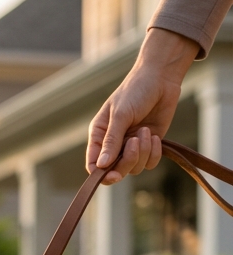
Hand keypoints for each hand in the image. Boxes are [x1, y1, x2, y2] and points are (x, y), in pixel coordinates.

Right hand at [86, 28, 198, 184]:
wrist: (160, 79)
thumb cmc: (135, 91)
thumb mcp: (120, 115)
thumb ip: (111, 141)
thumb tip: (102, 166)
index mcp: (100, 136)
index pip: (94, 165)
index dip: (101, 174)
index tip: (114, 175)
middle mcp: (114, 144)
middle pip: (115, 171)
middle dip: (127, 161)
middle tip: (134, 142)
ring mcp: (132, 146)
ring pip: (134, 168)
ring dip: (142, 152)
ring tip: (146, 131)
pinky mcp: (149, 146)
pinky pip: (149, 163)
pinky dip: (154, 153)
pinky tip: (154, 136)